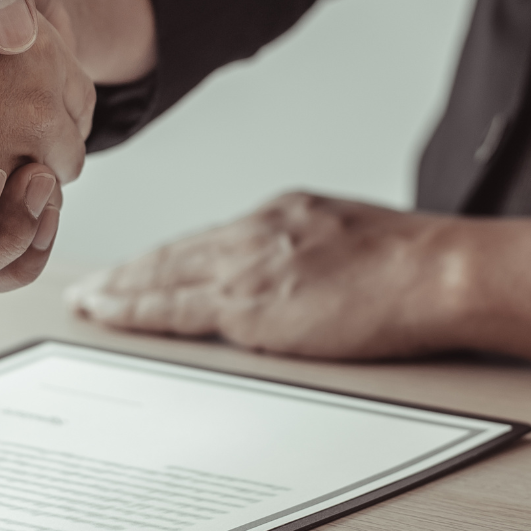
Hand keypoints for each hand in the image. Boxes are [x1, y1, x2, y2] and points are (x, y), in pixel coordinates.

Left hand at [64, 193, 530, 364]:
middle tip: (91, 287)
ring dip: (121, 292)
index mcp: (286, 214)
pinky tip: (113, 316)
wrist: (442, 272)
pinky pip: (176, 309)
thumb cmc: (420, 266)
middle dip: (131, 272)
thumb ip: (317, 255)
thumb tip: (304, 281)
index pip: (211, 241)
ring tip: (89, 303)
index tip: (141, 266)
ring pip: (165, 277)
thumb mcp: (356, 242)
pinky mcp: (251, 302)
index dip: (170, 257)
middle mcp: (257, 231)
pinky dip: (138, 311)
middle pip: (177, 254)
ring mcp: (250, 265)